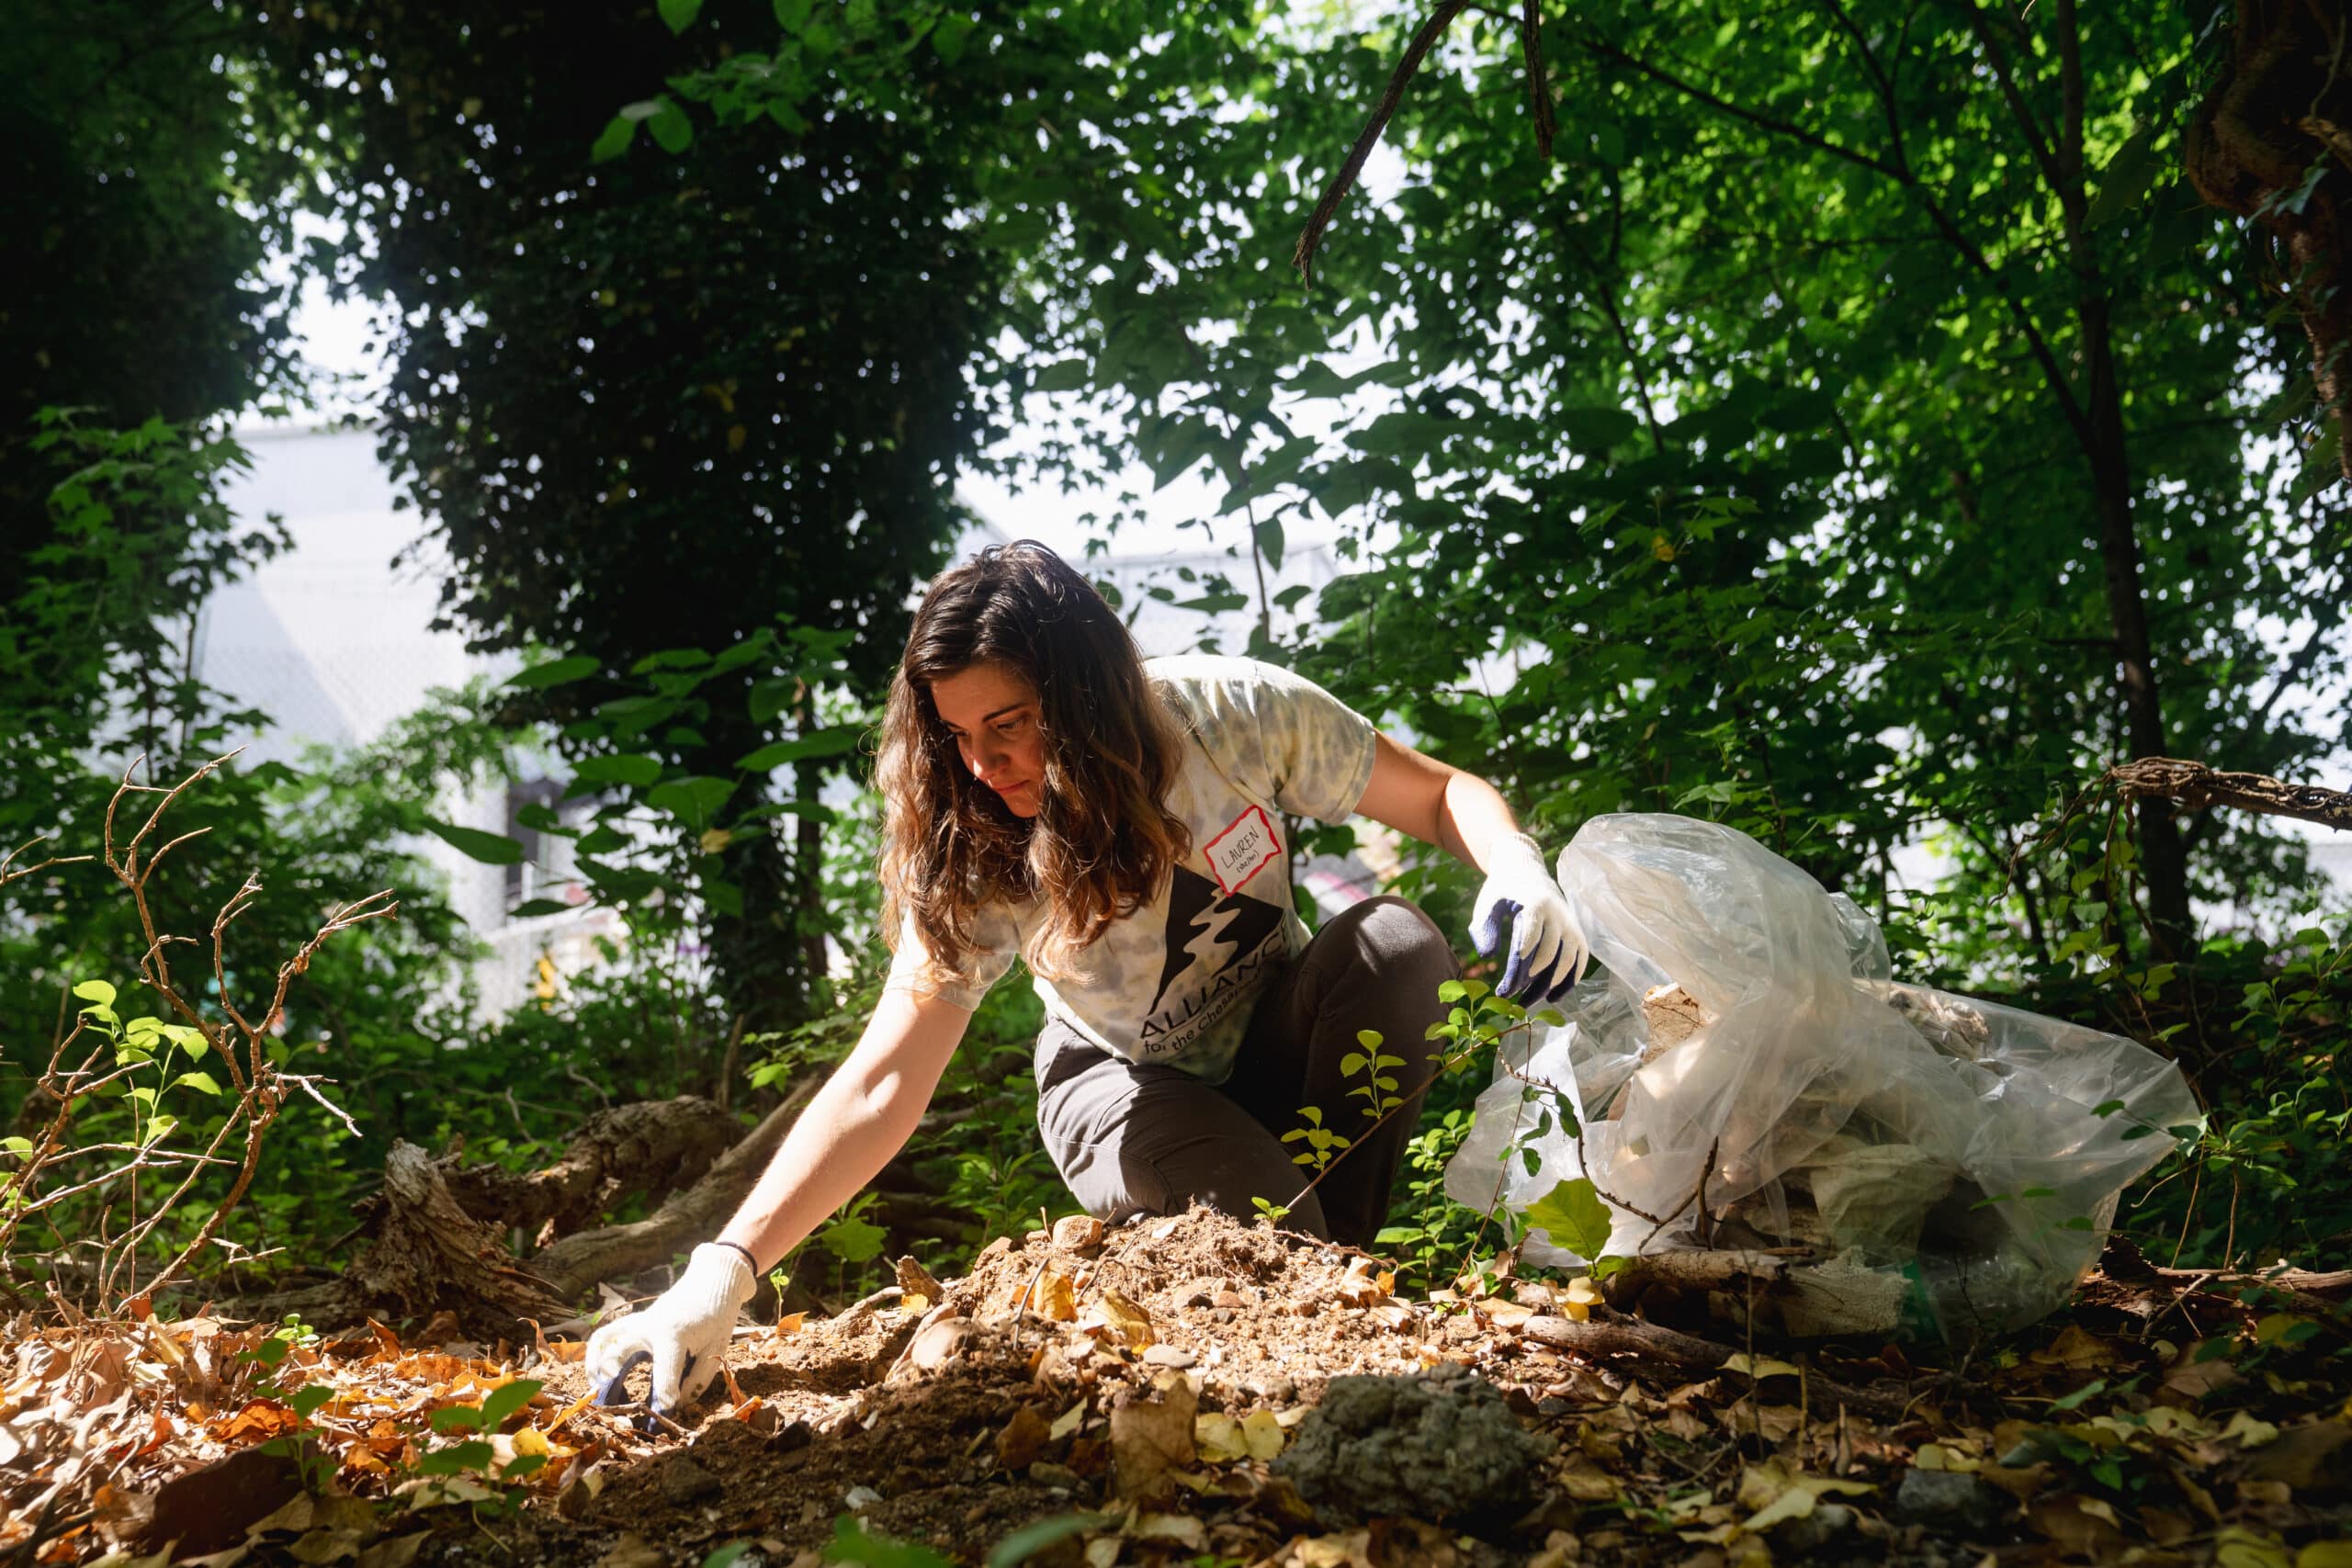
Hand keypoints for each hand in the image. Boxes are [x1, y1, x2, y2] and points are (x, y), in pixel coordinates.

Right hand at [584, 1242, 756, 1420]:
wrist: (709, 1281)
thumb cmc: (716, 1316)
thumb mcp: (717, 1347)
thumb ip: (699, 1379)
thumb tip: (679, 1404)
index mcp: (672, 1334)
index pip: (664, 1373)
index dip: (665, 1396)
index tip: (668, 1410)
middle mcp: (647, 1327)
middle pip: (618, 1355)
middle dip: (612, 1384)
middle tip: (613, 1408)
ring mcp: (636, 1322)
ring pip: (603, 1340)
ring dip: (594, 1365)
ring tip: (596, 1389)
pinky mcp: (633, 1321)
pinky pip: (606, 1334)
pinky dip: (596, 1352)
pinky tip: (598, 1372)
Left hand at [1469, 834, 1586, 1002]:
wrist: (1528, 871)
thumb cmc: (1503, 890)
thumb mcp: (1488, 902)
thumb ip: (1483, 927)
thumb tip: (1488, 956)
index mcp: (1536, 904)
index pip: (1529, 941)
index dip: (1517, 967)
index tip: (1504, 988)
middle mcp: (1559, 915)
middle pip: (1548, 955)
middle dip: (1529, 981)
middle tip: (1509, 997)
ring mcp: (1571, 925)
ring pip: (1567, 962)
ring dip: (1548, 986)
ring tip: (1527, 1002)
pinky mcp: (1577, 933)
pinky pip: (1580, 961)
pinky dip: (1569, 981)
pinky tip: (1552, 997)